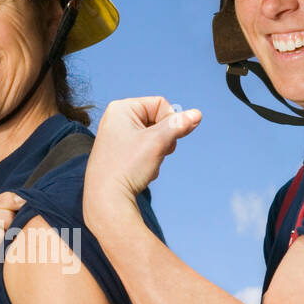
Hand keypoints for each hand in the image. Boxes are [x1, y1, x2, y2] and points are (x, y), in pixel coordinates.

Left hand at [84, 97, 200, 221]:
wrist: (106, 200)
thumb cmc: (127, 167)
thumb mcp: (157, 142)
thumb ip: (178, 126)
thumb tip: (196, 114)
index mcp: (120, 108)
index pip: (160, 104)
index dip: (169, 121)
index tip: (163, 140)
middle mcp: (115, 119)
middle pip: (157, 120)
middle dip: (163, 139)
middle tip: (155, 153)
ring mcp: (115, 137)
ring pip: (152, 137)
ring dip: (157, 151)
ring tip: (145, 164)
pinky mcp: (118, 153)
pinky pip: (143, 149)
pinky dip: (147, 160)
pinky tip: (138, 172)